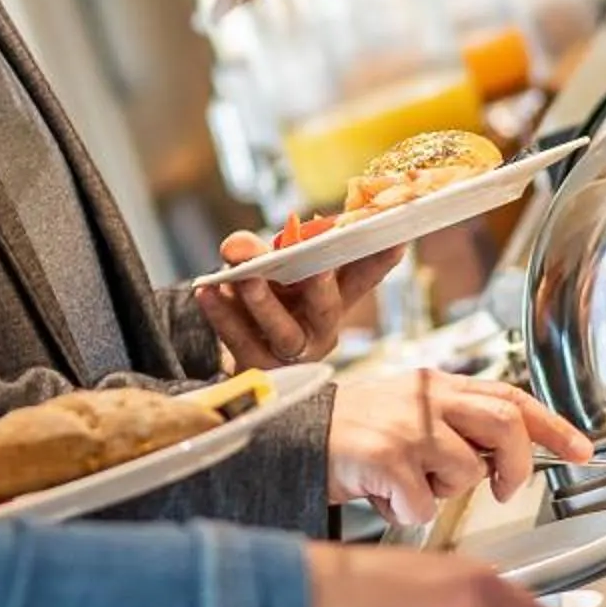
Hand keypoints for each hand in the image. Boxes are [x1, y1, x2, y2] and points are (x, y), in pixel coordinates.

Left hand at [198, 230, 406, 368]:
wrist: (237, 346)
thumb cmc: (265, 296)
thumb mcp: (267, 268)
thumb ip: (256, 251)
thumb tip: (240, 249)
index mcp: (334, 297)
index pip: (363, 275)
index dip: (382, 259)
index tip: (398, 239)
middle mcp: (320, 327)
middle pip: (327, 309)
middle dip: (320, 286)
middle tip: (313, 267)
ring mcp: (291, 352)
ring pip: (284, 333)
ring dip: (264, 302)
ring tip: (244, 277)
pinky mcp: (259, 368)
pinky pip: (240, 341)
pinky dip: (222, 315)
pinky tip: (207, 291)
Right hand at [325, 371, 591, 527]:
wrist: (289, 436)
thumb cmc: (352, 434)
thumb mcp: (410, 415)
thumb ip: (457, 426)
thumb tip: (505, 459)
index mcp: (438, 386)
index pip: (512, 397)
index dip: (553, 426)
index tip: (582, 450)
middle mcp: (427, 398)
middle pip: (505, 424)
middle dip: (515, 465)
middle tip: (503, 488)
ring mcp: (407, 426)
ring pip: (466, 471)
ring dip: (443, 492)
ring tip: (409, 485)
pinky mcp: (385, 458)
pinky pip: (424, 504)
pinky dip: (408, 512)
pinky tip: (384, 498)